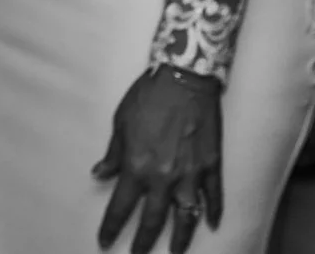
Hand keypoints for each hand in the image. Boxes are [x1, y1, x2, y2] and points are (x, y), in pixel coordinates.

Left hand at [94, 67, 224, 252]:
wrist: (185, 78)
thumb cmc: (148, 97)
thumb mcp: (120, 123)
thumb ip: (113, 154)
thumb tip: (100, 174)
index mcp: (138, 167)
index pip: (121, 207)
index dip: (112, 227)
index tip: (105, 241)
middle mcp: (164, 178)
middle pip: (153, 220)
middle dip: (144, 242)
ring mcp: (191, 175)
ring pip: (186, 217)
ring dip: (180, 238)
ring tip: (176, 251)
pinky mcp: (212, 166)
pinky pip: (213, 197)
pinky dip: (212, 212)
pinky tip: (211, 223)